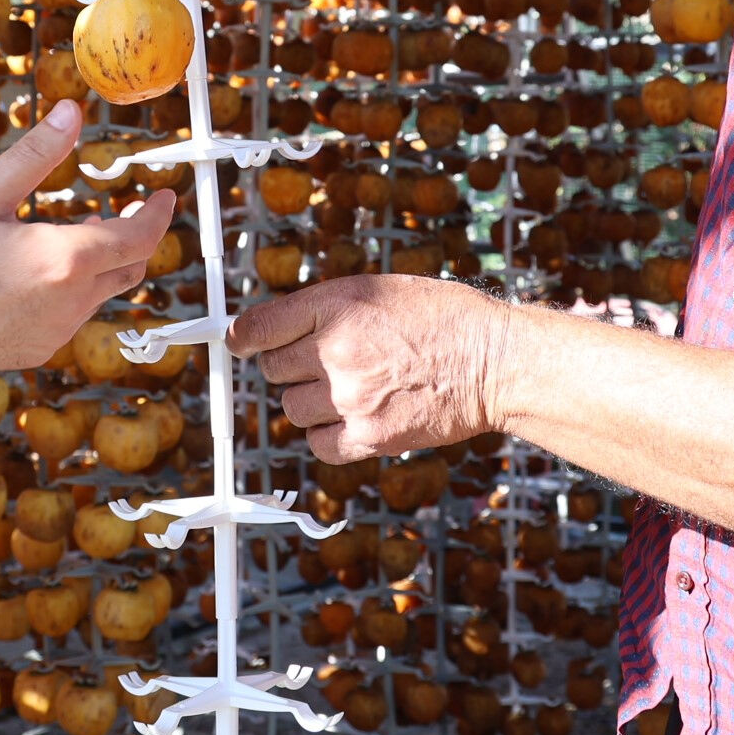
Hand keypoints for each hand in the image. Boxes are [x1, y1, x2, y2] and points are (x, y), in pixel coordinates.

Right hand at [0, 101, 176, 374]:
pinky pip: (71, 319)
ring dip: (96, 266)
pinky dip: (70, 293)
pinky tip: (36, 276)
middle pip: (128, 270)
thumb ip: (37, 153)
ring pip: (99, 296)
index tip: (163, 197)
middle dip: (130, 239)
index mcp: (64, 260)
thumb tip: (71, 112)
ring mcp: (56, 333)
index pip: (139, 239)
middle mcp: (70, 303)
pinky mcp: (38, 350)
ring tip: (66, 237)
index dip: (157, 215)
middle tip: (115, 213)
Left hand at [229, 275, 509, 461]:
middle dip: (290, 367)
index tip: (240, 344)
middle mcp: (338, 349)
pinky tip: (349, 420)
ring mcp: (351, 397)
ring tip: (345, 390)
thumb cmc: (445, 319)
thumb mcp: (380, 289)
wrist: (493, 361)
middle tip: (319, 364)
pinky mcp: (369, 436)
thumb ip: (329, 308)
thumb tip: (279, 328)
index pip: (259, 327)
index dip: (243, 338)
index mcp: (338, 304)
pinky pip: (319, 444)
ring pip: (292, 409)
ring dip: (309, 402)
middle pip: (273, 370)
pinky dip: (327, 436)